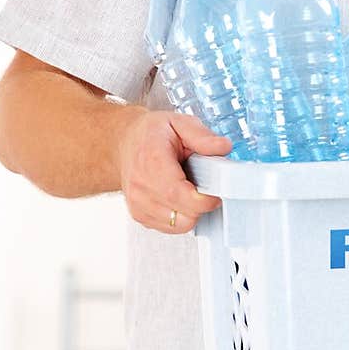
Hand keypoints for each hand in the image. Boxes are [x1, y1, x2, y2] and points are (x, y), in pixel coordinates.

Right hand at [116, 110, 231, 233]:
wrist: (125, 142)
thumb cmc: (150, 134)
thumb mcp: (179, 122)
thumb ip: (202, 136)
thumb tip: (223, 147)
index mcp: (151, 161)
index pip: (178, 194)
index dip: (203, 200)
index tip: (216, 192)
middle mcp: (140, 186)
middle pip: (182, 216)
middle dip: (201, 204)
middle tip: (204, 185)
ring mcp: (138, 204)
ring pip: (179, 225)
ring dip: (192, 211)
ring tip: (189, 189)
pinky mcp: (139, 215)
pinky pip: (170, 227)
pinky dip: (181, 216)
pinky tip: (179, 197)